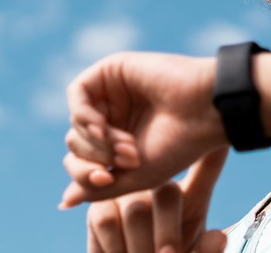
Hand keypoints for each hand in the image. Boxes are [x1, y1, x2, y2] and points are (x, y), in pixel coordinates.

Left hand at [61, 52, 225, 207]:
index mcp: (122, 142)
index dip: (85, 174)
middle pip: (76, 143)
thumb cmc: (180, 146)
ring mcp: (113, 93)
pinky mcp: (112, 70)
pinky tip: (102, 127)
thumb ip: (100, 188)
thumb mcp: (137, 178)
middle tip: (128, 158)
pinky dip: (84, 116)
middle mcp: (116, 116)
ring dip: (95, 140)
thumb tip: (65, 201)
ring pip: (75, 122)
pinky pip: (77, 95)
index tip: (107, 179)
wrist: (206, 111)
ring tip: (127, 145)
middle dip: (95, 156)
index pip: (82, 161)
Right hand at [87, 149, 227, 252]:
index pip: (207, 167)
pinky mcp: (99, 203)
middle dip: (168, 233)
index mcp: (192, 197)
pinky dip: (115, 246)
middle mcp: (161, 186)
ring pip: (136, 210)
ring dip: (141, 246)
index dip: (215, 153)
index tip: (223, 142)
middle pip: (167, 193)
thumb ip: (207, 250)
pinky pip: (107, 219)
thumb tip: (218, 238)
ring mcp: (130, 192)